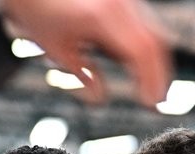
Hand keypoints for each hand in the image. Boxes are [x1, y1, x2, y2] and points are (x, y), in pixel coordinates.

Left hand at [0, 0, 171, 106]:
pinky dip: (144, 45)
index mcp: (103, 18)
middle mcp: (118, 4)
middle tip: (156, 98)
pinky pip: (142, 23)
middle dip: (160, 73)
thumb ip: (83, 76)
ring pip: (153, 31)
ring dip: (153, 60)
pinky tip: (134, 62)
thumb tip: (101, 97)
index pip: (143, 52)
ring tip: (148, 83)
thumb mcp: (56, 48)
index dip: (152, 80)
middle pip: (155, 42)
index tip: (152, 103)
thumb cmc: (34, 6)